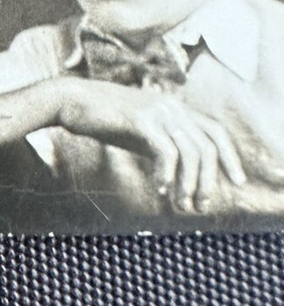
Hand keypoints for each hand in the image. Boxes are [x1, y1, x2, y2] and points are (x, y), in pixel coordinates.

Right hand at [56, 78, 246, 211]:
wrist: (69, 100)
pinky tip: (159, 189)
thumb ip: (160, 145)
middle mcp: (171, 105)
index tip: (236, 182)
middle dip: (209, 180)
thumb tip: (179, 175)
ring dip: (189, 183)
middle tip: (201, 205)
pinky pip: (165, 151)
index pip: (215, 130)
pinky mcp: (140, 119)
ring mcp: (156, 110)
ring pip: (190, 152)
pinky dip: (167, 174)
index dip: (229, 157)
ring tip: (180, 203)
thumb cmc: (101, 118)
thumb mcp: (138, 132)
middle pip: (207, 146)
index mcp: (174, 107)